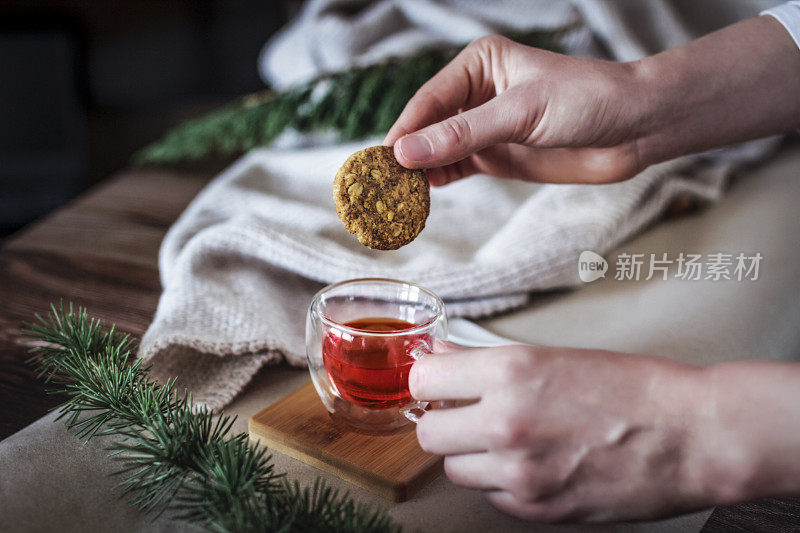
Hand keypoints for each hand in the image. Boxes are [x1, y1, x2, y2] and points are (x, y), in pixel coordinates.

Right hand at [384, 35, 646, 185]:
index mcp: (479, 64)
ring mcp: (484, 127)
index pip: (430, 100)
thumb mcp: (522, 112)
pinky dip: (437, 182)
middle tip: (379, 183)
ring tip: (393, 195)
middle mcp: (475, 93)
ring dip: (417, 171)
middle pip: (427, 125)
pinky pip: (455, 168)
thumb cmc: (587, 100)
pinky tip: (420, 196)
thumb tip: (407, 153)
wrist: (635, 128)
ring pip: (437, 150)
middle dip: (405, 153)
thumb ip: (464, 134)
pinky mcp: (495, 156)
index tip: (382, 159)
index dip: (405, 130)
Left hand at [410, 344, 717, 521]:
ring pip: (455, 469)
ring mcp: (520, 472)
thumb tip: (440, 355)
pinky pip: (491, 496)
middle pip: (428, 433)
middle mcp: (506, 422)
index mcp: (510, 372)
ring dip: (472, 455)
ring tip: (511, 441)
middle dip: (445, 422)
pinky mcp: (537, 509)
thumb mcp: (552, 357)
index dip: (431, 382)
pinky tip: (534, 464)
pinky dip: (502, 483)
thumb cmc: (632, 388)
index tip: (440, 385)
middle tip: (470, 415)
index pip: (423, 381)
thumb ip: (484, 361)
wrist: (692, 435)